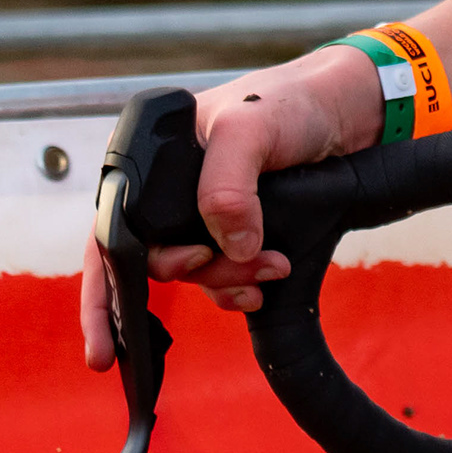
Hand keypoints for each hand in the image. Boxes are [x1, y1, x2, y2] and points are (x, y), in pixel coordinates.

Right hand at [77, 45, 375, 369]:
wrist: (348, 109)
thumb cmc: (290, 100)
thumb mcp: (250, 128)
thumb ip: (226, 187)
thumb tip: (225, 248)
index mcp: (149, 162)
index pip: (107, 234)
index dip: (103, 294)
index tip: (104, 351)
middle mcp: (168, 190)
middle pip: (156, 261)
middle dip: (199, 275)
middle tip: (245, 273)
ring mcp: (203, 213)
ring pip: (195, 273)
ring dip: (228, 283)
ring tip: (273, 268)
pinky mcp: (238, 229)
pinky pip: (224, 277)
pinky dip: (240, 288)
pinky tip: (263, 288)